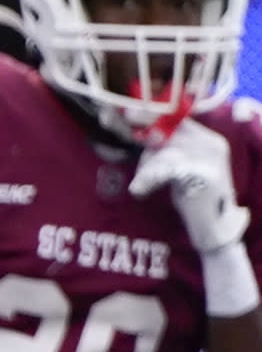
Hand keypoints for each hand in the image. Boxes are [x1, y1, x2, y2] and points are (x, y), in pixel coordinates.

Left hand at [130, 119, 247, 253]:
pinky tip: (139, 190)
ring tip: (139, 186)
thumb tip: (142, 133)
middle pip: (169, 137)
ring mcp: (211, 160)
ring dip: (147, 169)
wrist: (213, 228)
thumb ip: (168, 150)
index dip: (154, 132)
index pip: (177, 123)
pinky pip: (167, 169)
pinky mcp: (204, 177)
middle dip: (149, 155)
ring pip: (166, 153)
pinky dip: (148, 179)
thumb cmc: (194, 198)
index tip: (138, 144)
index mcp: (211, 140)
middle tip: (140, 174)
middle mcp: (214, 145)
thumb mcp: (182, 168)